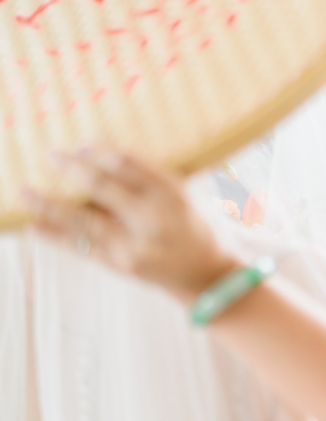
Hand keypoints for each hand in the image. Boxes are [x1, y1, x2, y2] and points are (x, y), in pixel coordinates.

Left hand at [22, 148, 238, 301]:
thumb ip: (153, 180)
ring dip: (50, 205)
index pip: (131, 166)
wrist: (205, 275)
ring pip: (84, 221)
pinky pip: (81, 247)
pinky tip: (33, 226)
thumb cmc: (195, 228)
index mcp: (172, 196)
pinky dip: (55, 237)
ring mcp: (134, 245)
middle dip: (73, 169)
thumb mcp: (185, 197)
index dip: (104, 153)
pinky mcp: (120, 265)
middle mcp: (153, 220)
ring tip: (24, 192)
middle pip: (103, 189)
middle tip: (50, 154)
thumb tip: (105, 158)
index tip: (84, 144)